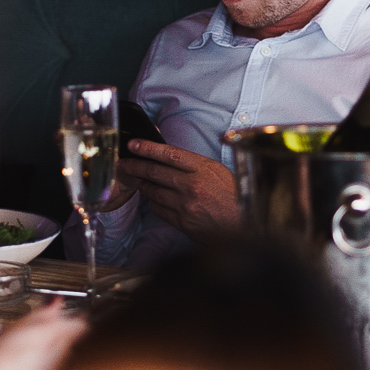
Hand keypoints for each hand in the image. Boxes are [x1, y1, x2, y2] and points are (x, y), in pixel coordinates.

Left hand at [117, 139, 238, 235]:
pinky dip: (154, 203)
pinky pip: (159, 210)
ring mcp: (186, 205)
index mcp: (204, 169)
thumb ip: (195, 165)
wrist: (245, 225)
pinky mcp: (183, 222)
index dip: (148, 148)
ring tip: (138, 180)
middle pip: (155, 172)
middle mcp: (193, 185)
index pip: (169, 154)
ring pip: (154, 192)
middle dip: (135, 166)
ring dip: (144, 185)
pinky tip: (155, 199)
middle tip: (124, 163)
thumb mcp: (219, 172)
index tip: (134, 145)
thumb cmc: (236, 197)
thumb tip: (171, 157)